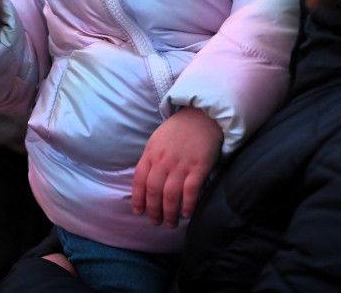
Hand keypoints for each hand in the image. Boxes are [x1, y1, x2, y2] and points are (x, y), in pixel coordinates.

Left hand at [132, 107, 222, 226]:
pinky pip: (190, 191)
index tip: (139, 212)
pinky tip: (187, 214)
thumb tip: (145, 181)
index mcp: (151, 153)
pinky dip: (187, 205)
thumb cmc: (179, 130)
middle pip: (154, 191)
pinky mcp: (198, 167)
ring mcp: (181, 164)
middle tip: (156, 222)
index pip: (139, 180)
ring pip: (170, 195)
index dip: (138, 199)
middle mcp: (163, 160)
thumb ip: (151, 159)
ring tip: (171, 223)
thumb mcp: (157, 140)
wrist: (202, 116)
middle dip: (153, 211)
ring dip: (169, 213)